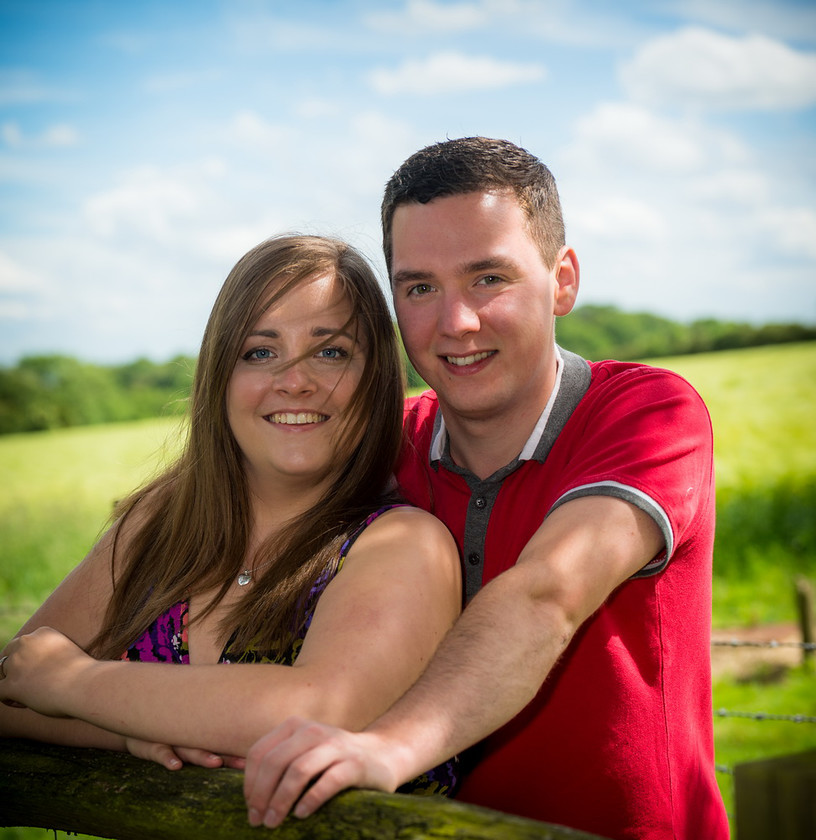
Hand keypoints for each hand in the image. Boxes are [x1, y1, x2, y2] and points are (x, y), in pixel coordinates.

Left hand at [0, 627, 93, 715]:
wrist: (86, 684)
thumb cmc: (83, 672)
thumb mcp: (67, 652)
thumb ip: (49, 653)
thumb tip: (38, 668)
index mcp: (42, 632)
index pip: (23, 644)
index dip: (28, 658)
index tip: (41, 670)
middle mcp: (26, 643)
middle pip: (9, 656)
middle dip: (17, 669)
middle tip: (33, 682)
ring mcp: (17, 663)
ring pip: (3, 674)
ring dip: (14, 684)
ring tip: (32, 695)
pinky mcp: (12, 684)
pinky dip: (9, 699)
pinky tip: (24, 703)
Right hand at [125, 737, 245, 770]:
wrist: (137, 720)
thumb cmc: (169, 730)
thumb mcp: (188, 731)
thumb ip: (210, 732)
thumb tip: (240, 739)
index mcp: (201, 736)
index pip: (224, 742)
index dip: (240, 749)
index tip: (257, 755)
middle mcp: (190, 737)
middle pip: (212, 746)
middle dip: (229, 756)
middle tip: (244, 763)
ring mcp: (172, 740)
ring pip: (190, 749)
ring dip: (203, 756)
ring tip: (215, 763)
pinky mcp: (152, 744)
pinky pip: (161, 752)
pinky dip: (168, 758)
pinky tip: (176, 766)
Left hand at [244, 716, 397, 827]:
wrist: (382, 755)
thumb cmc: (333, 760)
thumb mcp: (304, 752)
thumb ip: (279, 762)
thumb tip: (248, 793)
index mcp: (295, 726)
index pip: (260, 752)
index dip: (250, 783)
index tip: (250, 807)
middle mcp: (314, 731)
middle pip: (275, 762)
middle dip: (261, 795)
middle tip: (258, 821)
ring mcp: (336, 746)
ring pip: (298, 771)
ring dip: (281, 800)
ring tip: (274, 822)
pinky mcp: (355, 764)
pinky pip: (328, 782)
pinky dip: (310, 800)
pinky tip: (302, 814)